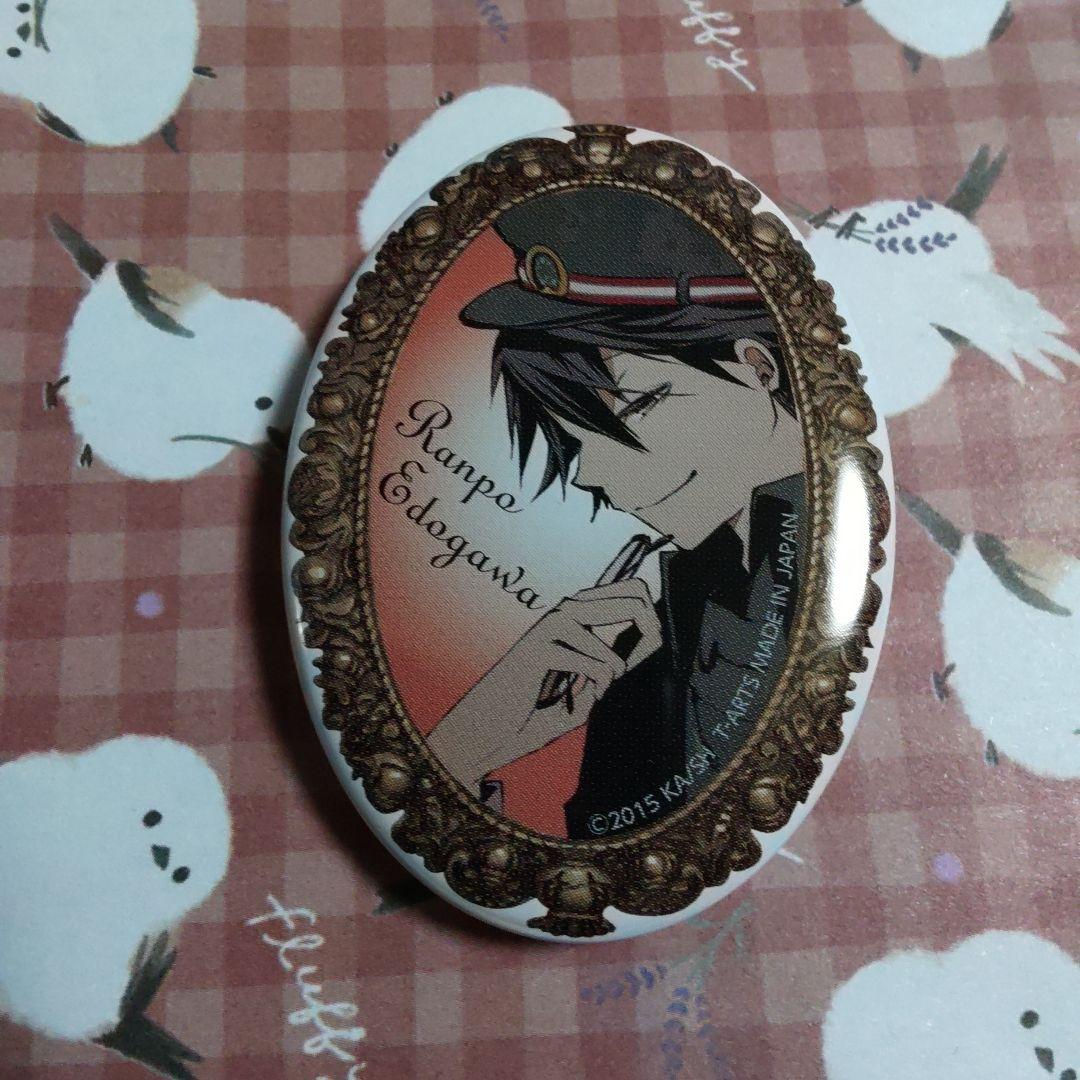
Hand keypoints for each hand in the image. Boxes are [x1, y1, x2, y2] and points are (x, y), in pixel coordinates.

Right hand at [428, 579, 661, 791]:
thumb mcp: (586, 684)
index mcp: (575, 616)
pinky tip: (576, 698)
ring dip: (611, 678)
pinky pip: (597, 667)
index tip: (650, 648)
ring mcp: (552, 626)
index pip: (630, 589)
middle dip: (648, 636)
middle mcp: (565, 612)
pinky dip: (596, 689)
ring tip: (589, 692)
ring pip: (615, 645)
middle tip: (627, 670)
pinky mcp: (541, 648)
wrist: (483, 731)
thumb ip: (615, 660)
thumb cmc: (531, 711)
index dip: (652, 617)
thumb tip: (652, 637)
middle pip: (635, 598)